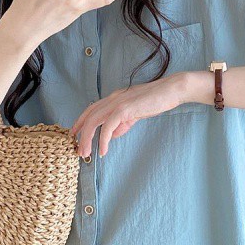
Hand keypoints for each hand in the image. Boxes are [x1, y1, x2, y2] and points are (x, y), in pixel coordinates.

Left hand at [70, 74, 192, 157]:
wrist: (170, 91)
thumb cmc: (154, 100)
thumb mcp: (134, 114)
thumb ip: (122, 123)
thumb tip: (112, 135)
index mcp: (113, 99)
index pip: (91, 109)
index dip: (80, 122)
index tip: (74, 135)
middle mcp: (111, 99)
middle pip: (89, 117)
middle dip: (81, 135)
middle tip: (79, 151)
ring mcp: (117, 102)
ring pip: (94, 121)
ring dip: (88, 139)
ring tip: (87, 154)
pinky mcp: (125, 109)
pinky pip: (108, 126)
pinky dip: (104, 140)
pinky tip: (103, 151)